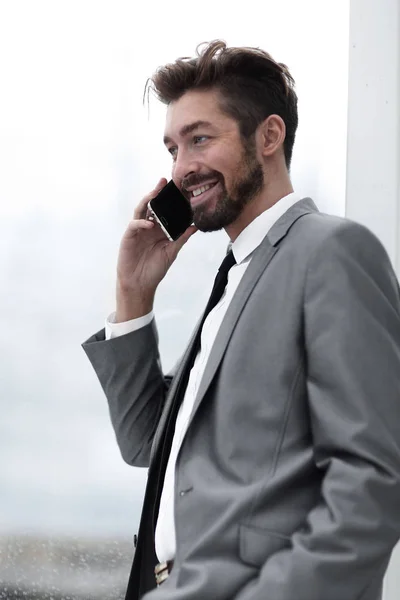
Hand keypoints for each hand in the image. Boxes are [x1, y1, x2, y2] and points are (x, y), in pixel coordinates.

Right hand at [115, 178, 196, 320]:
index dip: (168, 200)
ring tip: (154, 193)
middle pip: (151, 206)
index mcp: (158, 229)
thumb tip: (195, 226)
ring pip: (140, 211)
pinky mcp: (128, 238)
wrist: (140, 284)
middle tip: (164, 182)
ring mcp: (137, 231)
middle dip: (156, 193)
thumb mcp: (172, 251)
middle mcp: (147, 227)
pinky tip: (149, 224)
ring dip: (147, 201)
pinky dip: (141, 223)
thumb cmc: (154, 269)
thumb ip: (182, 237)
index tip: (178, 189)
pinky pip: (133, 226)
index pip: (163, 210)